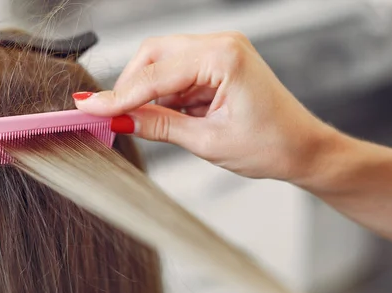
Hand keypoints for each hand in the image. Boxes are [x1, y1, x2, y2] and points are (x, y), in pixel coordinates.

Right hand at [73, 31, 332, 180]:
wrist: (303, 149)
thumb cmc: (270, 145)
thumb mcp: (207, 142)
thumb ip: (159, 125)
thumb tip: (119, 120)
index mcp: (224, 58)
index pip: (155, 74)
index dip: (118, 95)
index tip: (89, 108)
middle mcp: (222, 44)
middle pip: (154, 54)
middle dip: (130, 86)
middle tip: (111, 117)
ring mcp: (221, 50)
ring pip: (163, 62)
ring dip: (147, 91)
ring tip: (140, 123)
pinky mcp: (218, 62)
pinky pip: (178, 72)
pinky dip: (163, 93)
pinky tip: (159, 114)